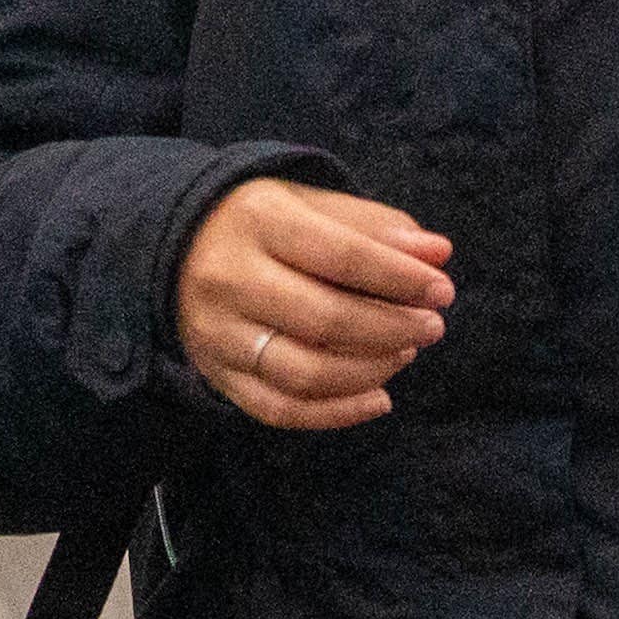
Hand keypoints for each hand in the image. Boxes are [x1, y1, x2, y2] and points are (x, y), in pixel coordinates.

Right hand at [175, 176, 453, 433]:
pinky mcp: (216, 374)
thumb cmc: (267, 225)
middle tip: (431, 327)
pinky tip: (379, 398)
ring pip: (304, 373)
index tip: (441, 291)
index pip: (341, 255)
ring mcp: (218, 333)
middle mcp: (229, 278)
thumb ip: (377, 227)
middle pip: (324, 320)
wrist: (177, 245)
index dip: (400, 278)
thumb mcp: (315, 205)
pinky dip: (337, 413)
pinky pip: (280, 410)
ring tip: (405, 353)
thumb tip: (437, 253)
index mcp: (258, 221)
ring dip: (369, 371)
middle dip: (391, 328)